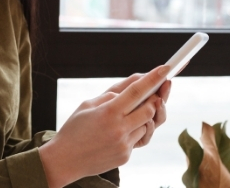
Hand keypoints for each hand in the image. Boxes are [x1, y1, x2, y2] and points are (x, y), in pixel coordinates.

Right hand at [39, 65, 172, 187]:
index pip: (136, 91)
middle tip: (152, 94)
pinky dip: (133, 132)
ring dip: (142, 118)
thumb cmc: (75, 128)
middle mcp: (118, 129)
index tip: (166, 68)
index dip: (153, 78)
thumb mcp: (88, 104)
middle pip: (150, 109)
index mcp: (108, 112)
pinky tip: (118, 132)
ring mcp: (123, 145)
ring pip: (147, 125)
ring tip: (127, 116)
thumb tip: (136, 82)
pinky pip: (139, 139)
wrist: (64, 160)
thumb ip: (113, 93)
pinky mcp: (125, 156)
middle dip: (153, 100)